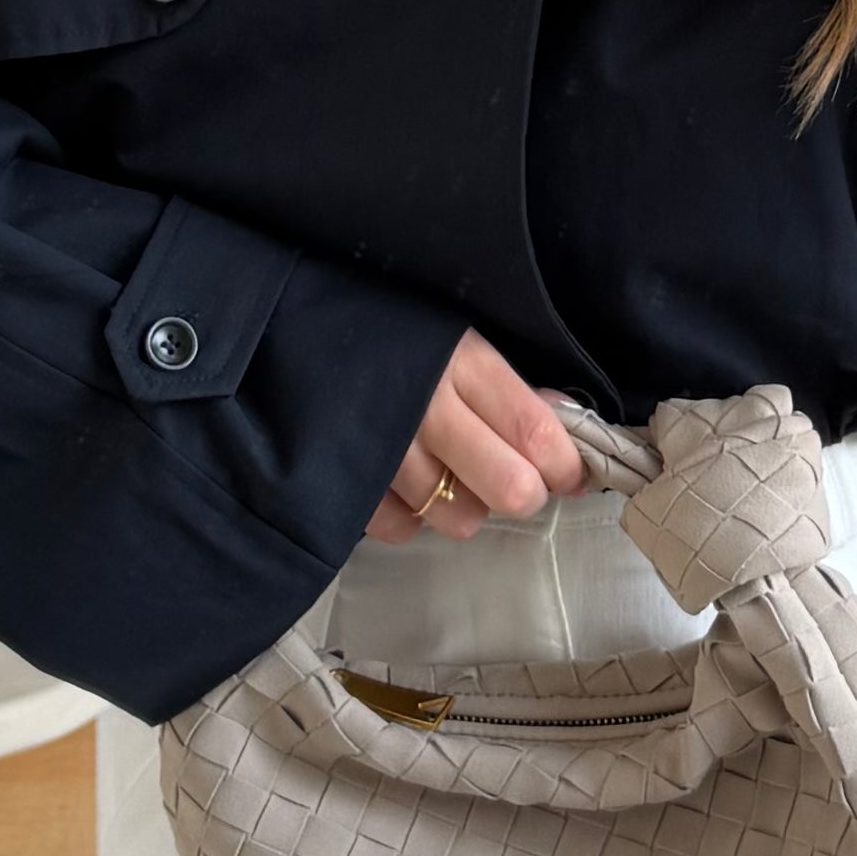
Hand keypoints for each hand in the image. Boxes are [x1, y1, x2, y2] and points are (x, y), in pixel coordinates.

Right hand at [367, 328, 586, 543]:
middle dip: (522, 492)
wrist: (285, 326)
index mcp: (460, 362)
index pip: (535, 431)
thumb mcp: (450, 336)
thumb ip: (502, 384)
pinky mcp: (346, 486)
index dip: (565, 464)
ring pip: (460, 520)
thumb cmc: (384, 328)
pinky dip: (411, 515)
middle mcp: (426, 410)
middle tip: (513, 478)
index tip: (572, 474)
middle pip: (510, 489)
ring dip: (464, 505)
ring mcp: (384, 452)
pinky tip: (403, 482)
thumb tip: (559, 428)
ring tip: (448, 473)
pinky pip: (404, 529)